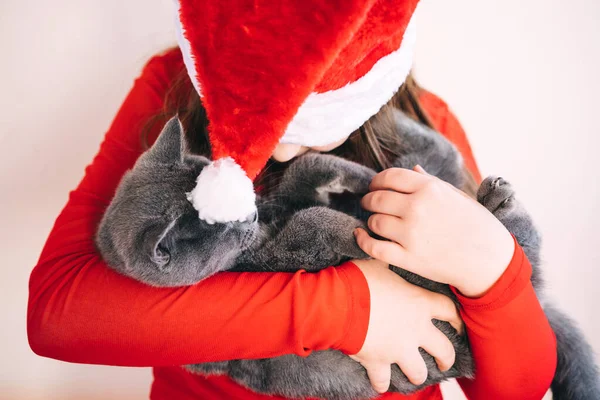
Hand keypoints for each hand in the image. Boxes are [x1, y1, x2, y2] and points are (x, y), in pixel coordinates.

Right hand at [349, 258, 462, 393]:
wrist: (338, 302)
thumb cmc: (359, 279)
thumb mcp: (378, 264)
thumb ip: (389, 261)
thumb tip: (385, 245)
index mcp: (419, 303)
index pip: (448, 310)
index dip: (456, 317)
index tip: (457, 323)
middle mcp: (415, 329)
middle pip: (444, 349)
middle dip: (446, 357)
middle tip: (444, 359)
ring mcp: (398, 349)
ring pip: (418, 371)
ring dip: (417, 373)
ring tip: (414, 373)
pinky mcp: (379, 362)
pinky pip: (383, 380)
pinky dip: (381, 382)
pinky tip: (380, 383)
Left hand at [357, 166, 514, 296]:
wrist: (490, 261)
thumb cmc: (476, 225)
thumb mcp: (457, 196)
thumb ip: (431, 182)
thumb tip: (413, 169)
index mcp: (430, 189)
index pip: (390, 177)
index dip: (377, 181)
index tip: (374, 186)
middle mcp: (418, 208)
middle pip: (377, 198)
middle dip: (369, 200)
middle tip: (368, 203)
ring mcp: (411, 234)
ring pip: (374, 221)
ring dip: (370, 220)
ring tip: (375, 222)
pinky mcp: (408, 258)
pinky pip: (374, 247)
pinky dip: (362, 240)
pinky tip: (360, 234)